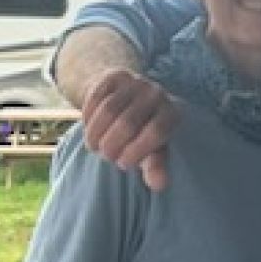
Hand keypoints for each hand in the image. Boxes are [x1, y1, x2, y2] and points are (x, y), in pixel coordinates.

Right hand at [81, 69, 180, 191]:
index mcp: (172, 114)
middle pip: (128, 122)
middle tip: (107, 157)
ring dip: (96, 134)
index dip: (136, 152)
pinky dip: (88, 118)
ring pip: (108, 110)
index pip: (155, 132)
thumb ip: (156, 166)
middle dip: (112, 145)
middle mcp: (157, 94)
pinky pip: (95, 98)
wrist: (131, 100)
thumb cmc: (144, 133)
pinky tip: (90, 129)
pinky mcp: (115, 76)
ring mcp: (136, 82)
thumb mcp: (152, 150)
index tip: (124, 164)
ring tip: (95, 147)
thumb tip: (159, 185)